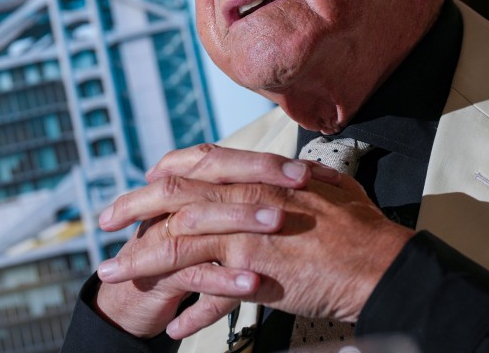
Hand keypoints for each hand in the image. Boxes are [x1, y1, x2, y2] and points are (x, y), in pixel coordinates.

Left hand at [96, 145, 411, 338]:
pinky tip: (172, 327)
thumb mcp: (328, 186)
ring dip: (138, 260)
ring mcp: (244, 232)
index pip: (200, 161)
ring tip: (113, 275)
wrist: (383, 263)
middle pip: (172, 196)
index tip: (146, 178)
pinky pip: (206, 291)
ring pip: (175, 242)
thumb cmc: (362, 228)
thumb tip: (299, 171)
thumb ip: (300, 179)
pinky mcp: (252, 269)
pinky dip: (187, 311)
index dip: (167, 169)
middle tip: (105, 221)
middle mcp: (244, 197)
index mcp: (259, 175)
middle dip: (131, 207)